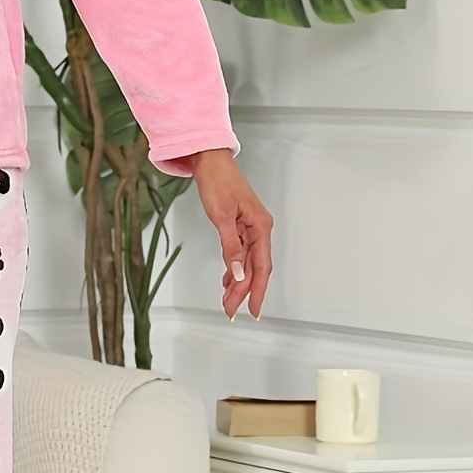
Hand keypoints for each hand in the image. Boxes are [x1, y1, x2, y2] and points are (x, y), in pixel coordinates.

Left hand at [190, 148, 272, 318]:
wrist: (211, 161)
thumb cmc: (218, 182)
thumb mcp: (222, 217)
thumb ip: (230, 247)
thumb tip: (237, 273)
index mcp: (260, 227)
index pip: (261, 267)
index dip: (258, 291)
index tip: (253, 310)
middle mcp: (259, 229)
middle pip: (254, 268)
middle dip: (243, 292)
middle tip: (230, 311)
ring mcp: (249, 228)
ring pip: (246, 263)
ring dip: (237, 283)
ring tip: (227, 301)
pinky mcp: (239, 225)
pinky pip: (239, 253)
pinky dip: (232, 268)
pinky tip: (226, 280)